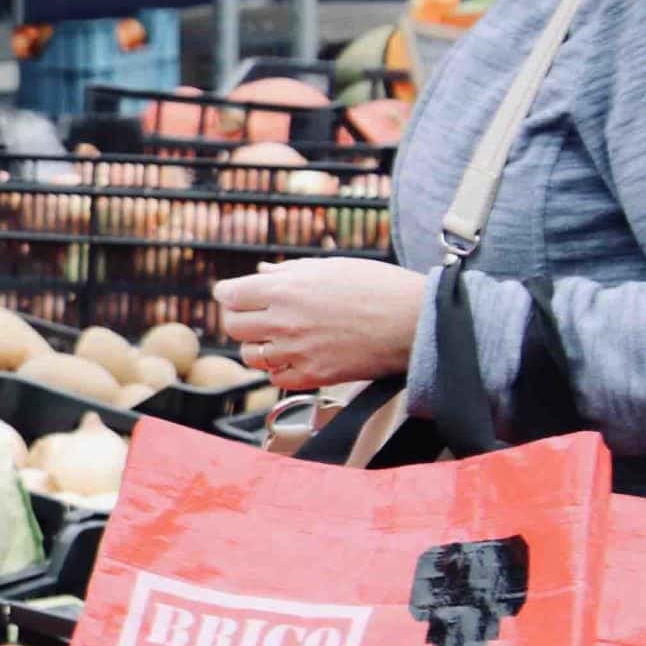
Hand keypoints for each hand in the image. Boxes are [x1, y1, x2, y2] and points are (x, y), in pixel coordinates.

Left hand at [214, 258, 425, 390]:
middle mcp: (285, 321)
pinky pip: (276, 379)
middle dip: (241, 320)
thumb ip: (289, 271)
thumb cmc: (379, 287)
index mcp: (285, 289)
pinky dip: (279, 370)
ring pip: (251, 356)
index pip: (229, 295)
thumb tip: (259, 273)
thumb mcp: (331, 266)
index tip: (235, 296)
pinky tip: (294, 358)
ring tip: (277, 339)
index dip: (230, 294)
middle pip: (234, 327)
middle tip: (256, 317)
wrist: (415, 321)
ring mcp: (297, 351)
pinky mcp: (314, 376)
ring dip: (258, 347)